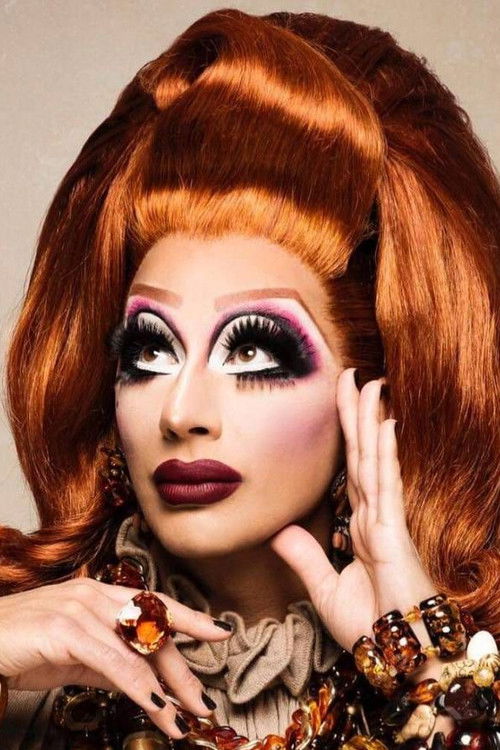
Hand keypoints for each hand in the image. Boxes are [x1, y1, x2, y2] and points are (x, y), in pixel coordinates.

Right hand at [0, 578, 231, 738]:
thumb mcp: (73, 655)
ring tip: (182, 719)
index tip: (220, 634)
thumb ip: (109, 661)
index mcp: (99, 595)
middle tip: (203, 702)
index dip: (190, 619)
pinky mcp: (67, 629)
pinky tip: (154, 704)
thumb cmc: (22, 646)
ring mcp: (81, 608)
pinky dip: (138, 685)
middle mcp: (96, 595)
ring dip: (165, 688)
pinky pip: (114, 661)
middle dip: (182, 670)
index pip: (155, 604)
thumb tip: (143, 680)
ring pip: (138, 649)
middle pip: (154, 631)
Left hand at [270, 367, 436, 652]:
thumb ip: (305, 556)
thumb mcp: (325, 589)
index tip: (342, 402)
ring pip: (373, 460)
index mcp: (360, 525)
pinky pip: (386, 486)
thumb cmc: (371, 629)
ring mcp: (385, 521)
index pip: (351, 468)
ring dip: (370, 421)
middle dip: (356, 414)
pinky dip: (384, 455)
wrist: (398, 660)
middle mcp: (374, 516)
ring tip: (369, 385)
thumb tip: (279, 529)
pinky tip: (385, 426)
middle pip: (361, 454)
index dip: (347, 435)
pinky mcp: (392, 534)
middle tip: (351, 375)